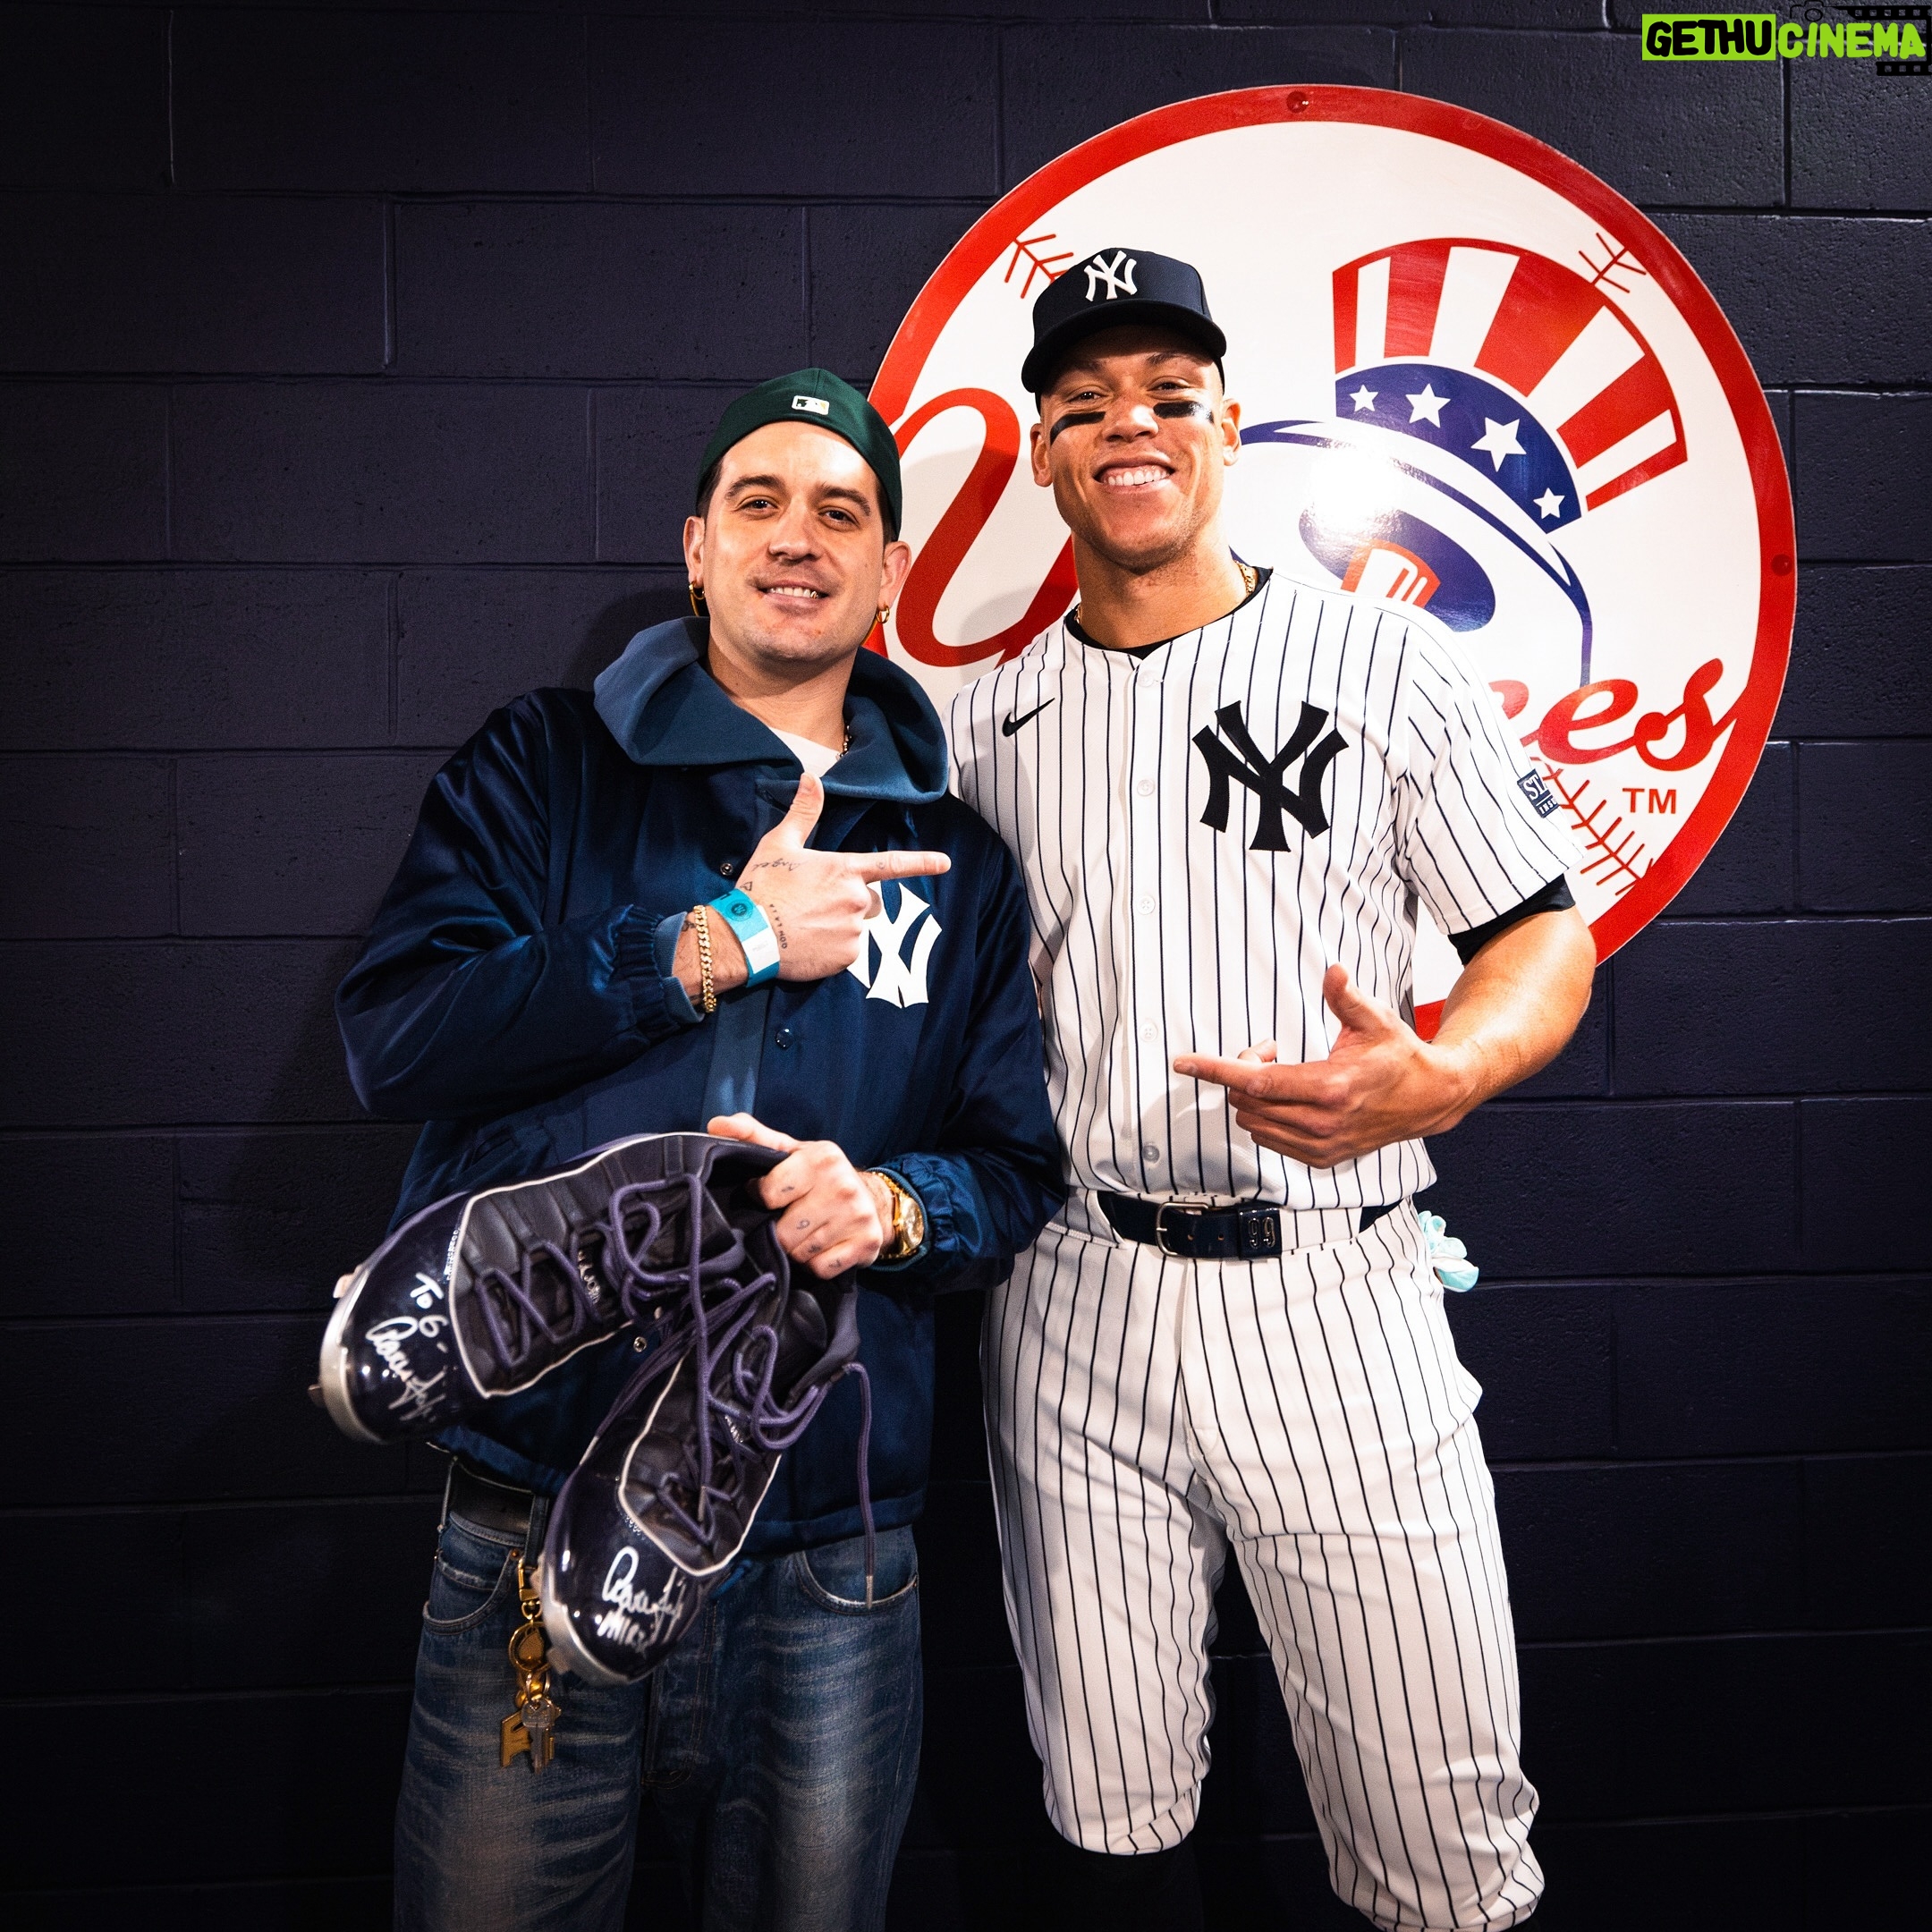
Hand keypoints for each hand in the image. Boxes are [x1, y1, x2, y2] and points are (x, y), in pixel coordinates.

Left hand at [707, 1113, 891, 1277]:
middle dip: (781, 1231)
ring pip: (801, 1253)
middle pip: (784, 1232)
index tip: (770, 1197)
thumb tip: (716, 1124)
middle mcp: (842, 1185)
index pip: (768, 1193)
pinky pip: (821, 1269)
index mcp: (822, 1158)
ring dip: (799, 1249)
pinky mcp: (867, 1244)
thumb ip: (752, 1136)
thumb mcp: (790, 1152)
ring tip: (808, 1233)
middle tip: (792, 1219)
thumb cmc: (820, 1176)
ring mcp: (857, 1216)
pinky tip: (825, 1247)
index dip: (762, 1199)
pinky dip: (817, 1264)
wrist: (875, 1200)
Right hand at [736, 773, 949, 980]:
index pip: (892, 865)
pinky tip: (808, 945)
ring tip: (806, 925)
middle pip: (869, 901)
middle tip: (815, 904)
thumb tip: (811, 778)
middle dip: (851, 902)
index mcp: (846, 870)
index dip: (922, 863)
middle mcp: (857, 900)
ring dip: (840, 926)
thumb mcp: (779, 844)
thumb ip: (803, 813)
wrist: (747, 936)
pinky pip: (848, 952)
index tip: (946, 863)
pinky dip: (832, 949)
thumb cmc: (763, 886)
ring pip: (857, 927)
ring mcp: (854, 930)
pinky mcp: (846, 958)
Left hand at [1172, 965, 1477, 1167]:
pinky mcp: (1320, 1157)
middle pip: (1248, 1100)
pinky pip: (1268, 1138)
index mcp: (1330, 1088)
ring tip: (1283, 1072)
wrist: (1427, 1099)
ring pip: (1253, 1121)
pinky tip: (1289, 1097)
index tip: (1184, 1062)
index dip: (1216, 1070)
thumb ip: (1346, 997)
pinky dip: (1266, 1116)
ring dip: (1254, 1095)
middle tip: (1267, 1049)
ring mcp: (1320, 1145)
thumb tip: (1332, 972)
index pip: (1257, 1081)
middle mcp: (1321, 1123)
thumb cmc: (1399, 1056)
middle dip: (1243, 1071)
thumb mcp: (1375, 1020)